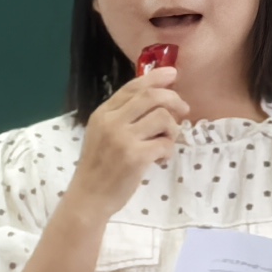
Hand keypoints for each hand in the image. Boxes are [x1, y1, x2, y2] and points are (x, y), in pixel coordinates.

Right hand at [68, 65, 187, 215]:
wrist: (89, 197)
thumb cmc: (98, 167)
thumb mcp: (102, 134)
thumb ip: (122, 115)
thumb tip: (157, 97)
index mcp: (103, 113)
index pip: (133, 87)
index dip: (156, 78)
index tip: (173, 74)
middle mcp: (111, 121)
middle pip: (152, 96)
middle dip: (174, 100)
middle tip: (183, 111)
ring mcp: (123, 138)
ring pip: (163, 118)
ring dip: (173, 129)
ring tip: (166, 142)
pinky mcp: (135, 156)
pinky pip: (165, 143)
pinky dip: (168, 150)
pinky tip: (160, 159)